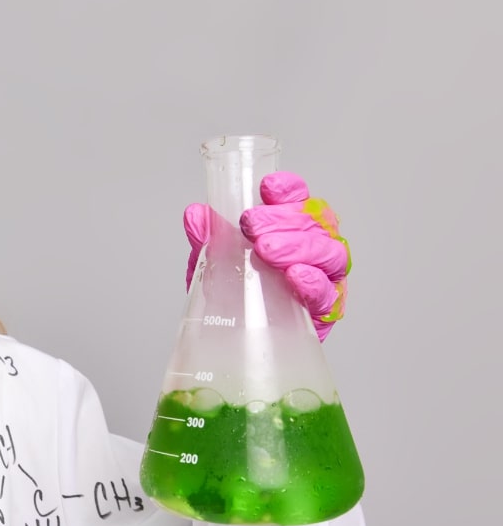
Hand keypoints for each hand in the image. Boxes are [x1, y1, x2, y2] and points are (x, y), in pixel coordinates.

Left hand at [184, 171, 350, 340]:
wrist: (242, 337)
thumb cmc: (237, 292)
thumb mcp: (215, 263)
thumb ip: (207, 239)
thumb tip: (196, 214)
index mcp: (292, 225)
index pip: (299, 197)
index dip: (288, 188)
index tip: (267, 188)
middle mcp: (314, 245)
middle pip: (314, 221)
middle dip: (282, 218)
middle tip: (252, 225)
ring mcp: (325, 276)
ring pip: (328, 252)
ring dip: (298, 247)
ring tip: (267, 250)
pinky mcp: (325, 309)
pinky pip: (329, 294)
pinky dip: (314, 283)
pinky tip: (296, 277)